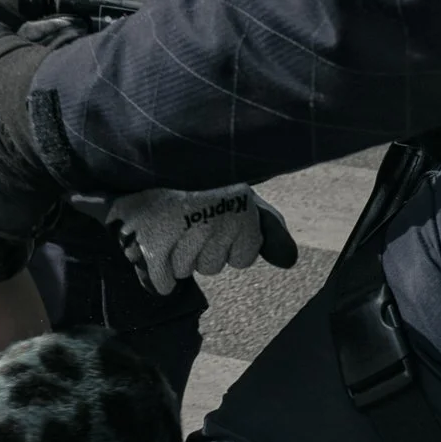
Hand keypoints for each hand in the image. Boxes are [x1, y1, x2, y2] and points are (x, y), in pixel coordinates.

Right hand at [105, 184, 298, 294]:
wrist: (152, 161)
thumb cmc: (199, 183)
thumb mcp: (243, 196)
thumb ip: (270, 228)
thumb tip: (288, 261)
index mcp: (242, 206)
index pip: (243, 258)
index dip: (229, 246)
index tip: (215, 222)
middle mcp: (217, 218)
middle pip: (211, 266)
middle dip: (199, 249)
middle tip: (187, 221)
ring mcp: (184, 229)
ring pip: (185, 270)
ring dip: (175, 255)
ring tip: (168, 225)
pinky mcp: (154, 240)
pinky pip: (163, 280)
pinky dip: (158, 275)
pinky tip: (155, 249)